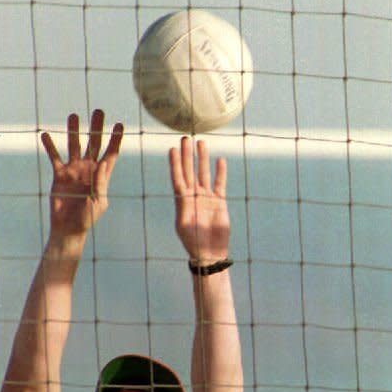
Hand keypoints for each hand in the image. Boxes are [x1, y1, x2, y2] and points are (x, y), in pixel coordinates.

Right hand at [41, 109, 122, 238]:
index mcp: (101, 175)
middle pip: (94, 143)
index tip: (120, 124)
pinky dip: (50, 146)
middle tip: (98, 111)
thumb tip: (102, 164)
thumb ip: (100, 184)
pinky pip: (54, 157)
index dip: (116, 139)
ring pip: (74, 145)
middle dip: (96, 127)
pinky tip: (45, 134)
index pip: (111, 153)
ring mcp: (73, 170)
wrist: (68, 228)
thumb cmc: (87, 219)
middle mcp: (88, 169)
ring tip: (73, 115)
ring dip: (73, 131)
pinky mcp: (59, 175)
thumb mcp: (98, 202)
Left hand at [169, 137, 229, 262]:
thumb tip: (181, 195)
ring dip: (202, 159)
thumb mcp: (183, 225)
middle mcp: (193, 196)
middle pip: (189, 171)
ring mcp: (206, 197)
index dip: (175, 164)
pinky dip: (220, 172)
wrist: (210, 252)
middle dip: (187, 155)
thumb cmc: (194, 241)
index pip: (177, 177)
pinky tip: (220, 160)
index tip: (172, 149)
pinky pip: (219, 184)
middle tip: (185, 138)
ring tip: (202, 143)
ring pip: (204, 173)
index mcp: (182, 201)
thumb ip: (182, 208)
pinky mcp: (219, 202)